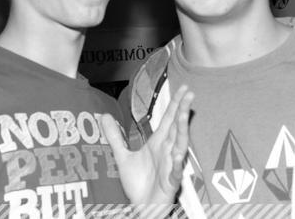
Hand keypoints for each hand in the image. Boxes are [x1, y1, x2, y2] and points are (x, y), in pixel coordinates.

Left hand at [101, 85, 193, 204]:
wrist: (142, 208)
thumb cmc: (139, 185)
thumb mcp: (122, 157)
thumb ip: (115, 136)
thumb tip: (104, 116)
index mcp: (159, 144)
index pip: (169, 120)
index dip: (176, 104)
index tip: (184, 88)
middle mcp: (168, 151)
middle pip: (177, 127)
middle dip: (183, 111)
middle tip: (189, 94)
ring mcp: (171, 166)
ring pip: (180, 145)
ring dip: (182, 130)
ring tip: (184, 115)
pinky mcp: (171, 183)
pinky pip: (176, 172)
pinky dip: (177, 164)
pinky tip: (178, 155)